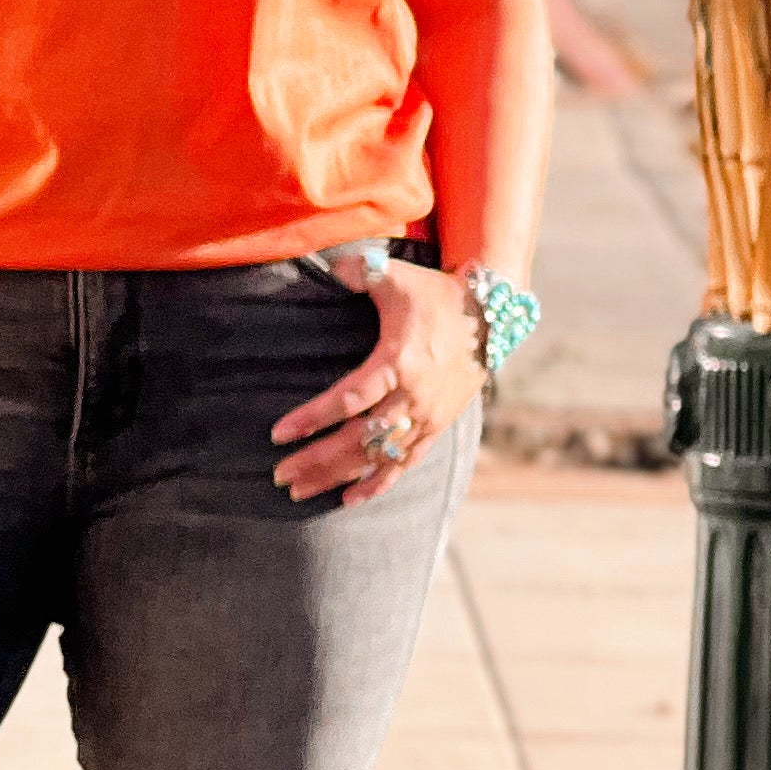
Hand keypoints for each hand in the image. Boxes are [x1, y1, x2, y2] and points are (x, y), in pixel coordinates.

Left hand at [273, 256, 481, 505]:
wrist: (491, 317)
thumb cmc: (434, 295)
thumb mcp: (397, 277)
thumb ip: (361, 272)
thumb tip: (331, 270)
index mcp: (399, 363)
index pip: (349, 400)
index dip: (313, 418)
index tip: (279, 434)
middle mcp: (413, 398)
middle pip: (358, 440)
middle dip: (317, 460)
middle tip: (280, 475)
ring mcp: (426, 417)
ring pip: (377, 459)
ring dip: (337, 477)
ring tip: (300, 492)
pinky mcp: (436, 427)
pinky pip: (405, 465)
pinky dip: (378, 484)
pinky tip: (349, 499)